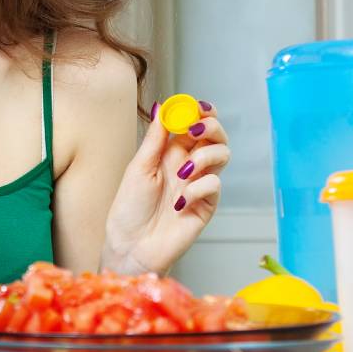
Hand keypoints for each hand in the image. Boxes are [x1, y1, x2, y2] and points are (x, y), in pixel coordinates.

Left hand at [101, 100, 229, 275]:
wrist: (131, 245)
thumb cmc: (130, 208)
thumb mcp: (138, 167)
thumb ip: (155, 139)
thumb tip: (162, 106)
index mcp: (170, 152)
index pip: (193, 123)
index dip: (199, 111)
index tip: (197, 106)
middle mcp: (189, 164)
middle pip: (215, 135)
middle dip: (211, 126)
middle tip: (197, 128)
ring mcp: (200, 183)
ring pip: (222, 155)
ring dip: (206, 156)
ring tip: (183, 172)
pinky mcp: (207, 205)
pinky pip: (215, 185)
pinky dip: (199, 188)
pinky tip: (180, 202)